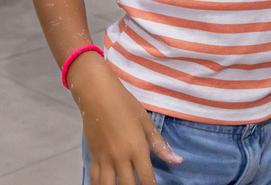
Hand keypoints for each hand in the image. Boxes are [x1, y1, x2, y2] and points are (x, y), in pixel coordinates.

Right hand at [68, 53, 181, 184]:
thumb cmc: (124, 104)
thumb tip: (178, 161)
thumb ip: (160, 144)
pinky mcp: (93, 156)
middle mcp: (120, 157)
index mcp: (137, 148)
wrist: (97, 93)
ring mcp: (104, 158)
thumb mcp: (145, 121)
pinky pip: (94, 178)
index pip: (147, 178)